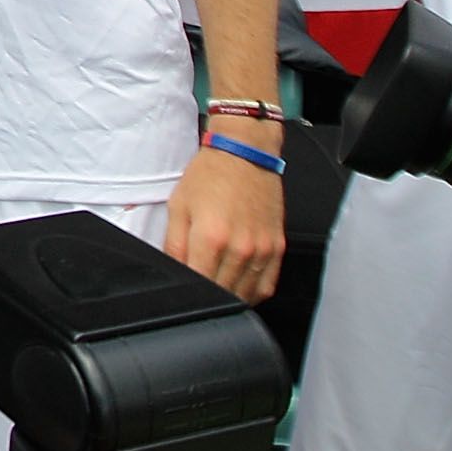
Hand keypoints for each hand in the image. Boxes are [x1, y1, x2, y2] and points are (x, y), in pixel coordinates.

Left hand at [166, 142, 283, 301]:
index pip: (199, 284)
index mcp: (212, 237)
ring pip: (246, 295)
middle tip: (197, 285)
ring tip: (215, 284)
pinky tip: (238, 285)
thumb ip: (174, 244)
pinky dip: (252, 293)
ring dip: (229, 296)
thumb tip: (174, 270)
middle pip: (223, 293)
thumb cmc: (210, 175)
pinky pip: (267, 287)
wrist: (245, 154)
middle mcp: (241, 248)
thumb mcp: (179, 206)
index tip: (182, 287)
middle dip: (207, 294)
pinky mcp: (277, 249)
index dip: (188, 290)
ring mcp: (263, 250)